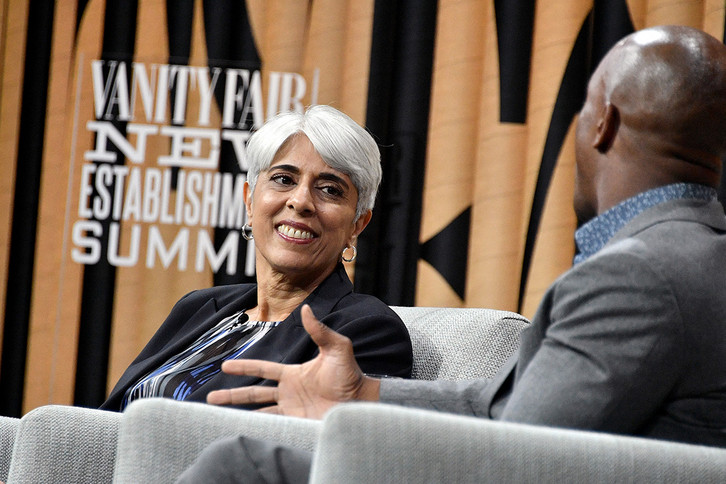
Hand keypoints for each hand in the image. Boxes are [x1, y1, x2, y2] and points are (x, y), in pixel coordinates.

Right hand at [207, 304, 380, 418]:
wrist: (361, 400)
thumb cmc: (351, 374)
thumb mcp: (336, 347)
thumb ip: (320, 331)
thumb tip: (306, 309)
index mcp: (293, 373)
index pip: (263, 369)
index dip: (245, 366)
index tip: (225, 366)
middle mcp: (288, 392)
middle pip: (254, 393)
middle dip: (232, 394)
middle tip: (211, 396)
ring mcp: (291, 409)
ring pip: (258, 411)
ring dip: (239, 412)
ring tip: (218, 414)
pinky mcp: (296, 424)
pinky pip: (273, 425)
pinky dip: (258, 425)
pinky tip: (242, 426)